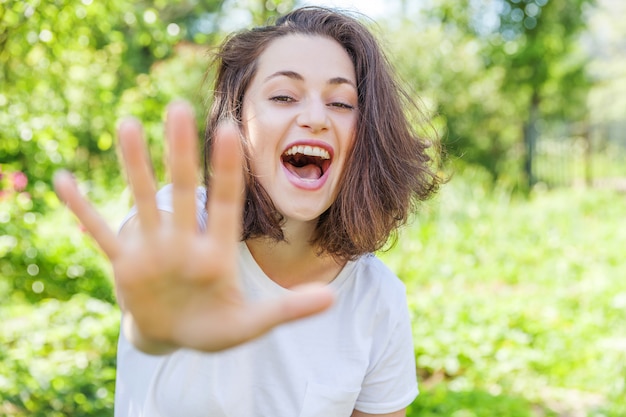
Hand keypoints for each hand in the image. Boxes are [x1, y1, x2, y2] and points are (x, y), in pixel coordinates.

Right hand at [54, 101, 333, 353]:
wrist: (177, 337)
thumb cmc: (215, 328)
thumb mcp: (252, 324)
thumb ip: (289, 309)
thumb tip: (331, 299)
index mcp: (217, 252)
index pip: (226, 203)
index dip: (228, 169)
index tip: (231, 129)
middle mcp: (184, 241)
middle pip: (184, 191)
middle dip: (182, 153)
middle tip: (179, 108)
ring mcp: (153, 250)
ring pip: (143, 200)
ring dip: (135, 166)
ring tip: (130, 125)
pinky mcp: (125, 265)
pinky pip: (101, 233)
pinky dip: (82, 211)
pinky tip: (64, 181)